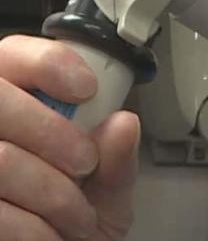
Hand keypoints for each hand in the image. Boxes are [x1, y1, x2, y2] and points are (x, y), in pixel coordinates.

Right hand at [0, 35, 138, 239]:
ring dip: (55, 194)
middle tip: (85, 162)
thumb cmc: (76, 222)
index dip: (47, 62)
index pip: (12, 54)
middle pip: (0, 101)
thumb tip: (124, 124)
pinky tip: (50, 234)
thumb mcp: (108, 189)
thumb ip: (118, 159)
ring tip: (77, 214)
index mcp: (16, 108)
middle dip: (53, 132)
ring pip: (3, 159)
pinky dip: (35, 228)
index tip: (87, 89)